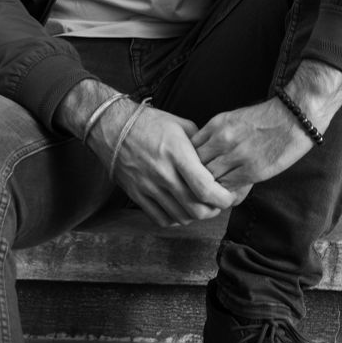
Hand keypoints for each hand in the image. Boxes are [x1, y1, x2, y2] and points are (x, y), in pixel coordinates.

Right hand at [54, 79, 240, 227]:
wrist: (112, 127)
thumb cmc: (149, 123)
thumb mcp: (181, 125)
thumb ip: (201, 146)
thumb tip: (218, 162)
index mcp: (177, 153)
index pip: (205, 188)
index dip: (223, 198)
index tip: (229, 196)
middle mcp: (163, 173)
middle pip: (196, 209)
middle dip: (213, 210)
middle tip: (217, 202)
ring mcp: (148, 187)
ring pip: (181, 217)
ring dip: (195, 215)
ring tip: (200, 204)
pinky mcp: (137, 195)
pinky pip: (161, 219)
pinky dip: (176, 219)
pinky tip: (180, 208)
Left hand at [191, 60, 341, 189]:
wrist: (294, 117)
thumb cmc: (266, 118)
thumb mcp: (233, 119)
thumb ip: (216, 135)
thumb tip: (203, 154)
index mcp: (216, 124)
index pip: (190, 149)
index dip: (189, 163)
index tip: (193, 172)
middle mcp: (222, 139)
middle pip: (196, 166)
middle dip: (195, 178)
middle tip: (199, 188)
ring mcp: (236, 155)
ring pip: (209, 180)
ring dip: (210, 188)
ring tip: (211, 194)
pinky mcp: (252, 170)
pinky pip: (228, 188)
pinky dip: (225, 194)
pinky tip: (227, 195)